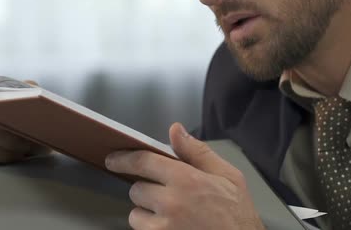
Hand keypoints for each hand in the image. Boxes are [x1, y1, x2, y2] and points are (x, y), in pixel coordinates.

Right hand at [0, 81, 50, 164]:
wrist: (15, 128)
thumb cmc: (19, 113)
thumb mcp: (26, 98)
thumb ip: (29, 92)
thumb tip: (33, 97)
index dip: (6, 118)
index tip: (26, 127)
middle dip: (7, 139)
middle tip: (29, 146)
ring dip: (0, 152)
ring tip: (21, 154)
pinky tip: (3, 162)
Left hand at [105, 123, 264, 229]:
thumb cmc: (238, 214)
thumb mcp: (228, 176)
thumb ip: (197, 152)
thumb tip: (175, 131)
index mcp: (187, 180)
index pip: (143, 162)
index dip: (124, 158)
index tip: (113, 159)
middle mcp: (171, 203)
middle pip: (137, 189)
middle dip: (146, 188)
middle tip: (165, 193)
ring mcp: (164, 227)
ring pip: (135, 214)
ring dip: (146, 211)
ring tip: (169, 213)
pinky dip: (150, 227)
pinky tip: (170, 226)